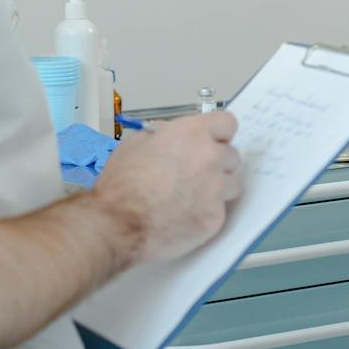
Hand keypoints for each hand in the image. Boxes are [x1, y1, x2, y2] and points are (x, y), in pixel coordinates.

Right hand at [91, 111, 242, 262]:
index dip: (219, 133)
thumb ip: (164, 135)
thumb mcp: (134, 144)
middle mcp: (209, 158)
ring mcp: (216, 189)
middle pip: (232, 155)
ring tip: (192, 196)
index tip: (213, 141)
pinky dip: (208, 213)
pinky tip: (186, 215)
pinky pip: (221, 211)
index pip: (227, 123)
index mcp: (191, 134)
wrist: (115, 225)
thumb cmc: (120, 186)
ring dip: (218, 188)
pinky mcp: (215, 218)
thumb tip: (173, 135)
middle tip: (196, 174)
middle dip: (217, 163)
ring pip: (232, 184)